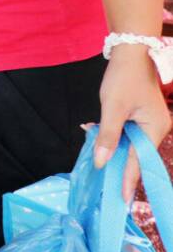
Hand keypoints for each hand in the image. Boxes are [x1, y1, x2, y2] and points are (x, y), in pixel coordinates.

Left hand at [94, 44, 171, 199]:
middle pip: (136, 154)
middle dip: (120, 167)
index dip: (128, 180)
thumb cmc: (123, 78)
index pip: (139, 161)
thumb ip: (107, 136)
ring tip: (99, 163)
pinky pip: (126, 133)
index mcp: (154, 129)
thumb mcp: (112, 108)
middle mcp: (156, 129)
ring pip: (129, 144)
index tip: (123, 199)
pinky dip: (112, 135)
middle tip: (109, 189)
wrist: (130, 52)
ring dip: (113, 149)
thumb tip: (102, 163)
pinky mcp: (140, 116)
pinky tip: (95, 134)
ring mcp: (149, 123)